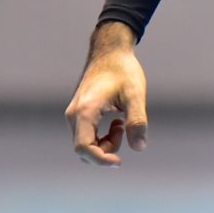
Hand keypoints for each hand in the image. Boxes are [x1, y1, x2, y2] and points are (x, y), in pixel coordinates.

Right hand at [64, 42, 149, 167]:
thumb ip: (137, 121)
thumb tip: (139, 147)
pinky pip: (86, 136)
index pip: (84, 148)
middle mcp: (74, 114)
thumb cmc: (123, 70)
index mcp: (85, 111)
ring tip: (121, 124)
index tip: (119, 161)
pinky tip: (116, 123)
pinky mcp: (78, 113)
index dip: (101, 160)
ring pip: (85, 144)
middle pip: (84, 149)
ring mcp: (74, 114)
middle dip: (106, 150)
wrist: (109, 51)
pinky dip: (101, 137)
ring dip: (105, 143)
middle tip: (124, 130)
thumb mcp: (135, 94)